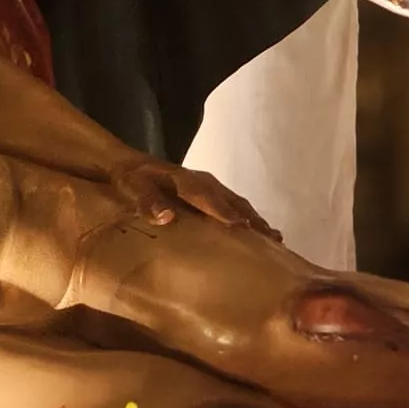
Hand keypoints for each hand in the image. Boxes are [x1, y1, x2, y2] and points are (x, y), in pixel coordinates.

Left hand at [108, 156, 280, 239]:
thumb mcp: (133, 186)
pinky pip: (234, 206)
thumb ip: (147, 201)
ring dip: (256, 221)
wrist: (132, 164)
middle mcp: (203, 183)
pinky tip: (262, 236)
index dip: (224, 212)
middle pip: (231, 201)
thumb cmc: (132, 179)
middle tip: (273, 242)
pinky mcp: (211, 195)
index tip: (243, 229)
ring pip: (238, 204)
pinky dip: (250, 220)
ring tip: (276, 242)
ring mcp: (209, 188)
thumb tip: (166, 216)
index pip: (207, 197)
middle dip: (252, 220)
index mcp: (185, 181)